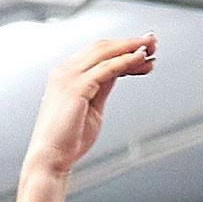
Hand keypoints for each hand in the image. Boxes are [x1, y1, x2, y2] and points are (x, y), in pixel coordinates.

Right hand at [22, 33, 155, 179]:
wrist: (50, 160)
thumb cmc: (68, 142)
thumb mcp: (92, 108)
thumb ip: (102, 88)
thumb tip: (118, 71)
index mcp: (66, 75)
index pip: (97, 54)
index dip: (121, 49)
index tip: (143, 52)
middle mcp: (65, 71)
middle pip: (102, 47)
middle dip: (129, 43)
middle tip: (152, 42)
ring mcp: (69, 77)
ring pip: (105, 52)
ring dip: (130, 48)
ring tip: (151, 47)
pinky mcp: (76, 87)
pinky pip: (107, 69)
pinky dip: (125, 61)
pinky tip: (140, 59)